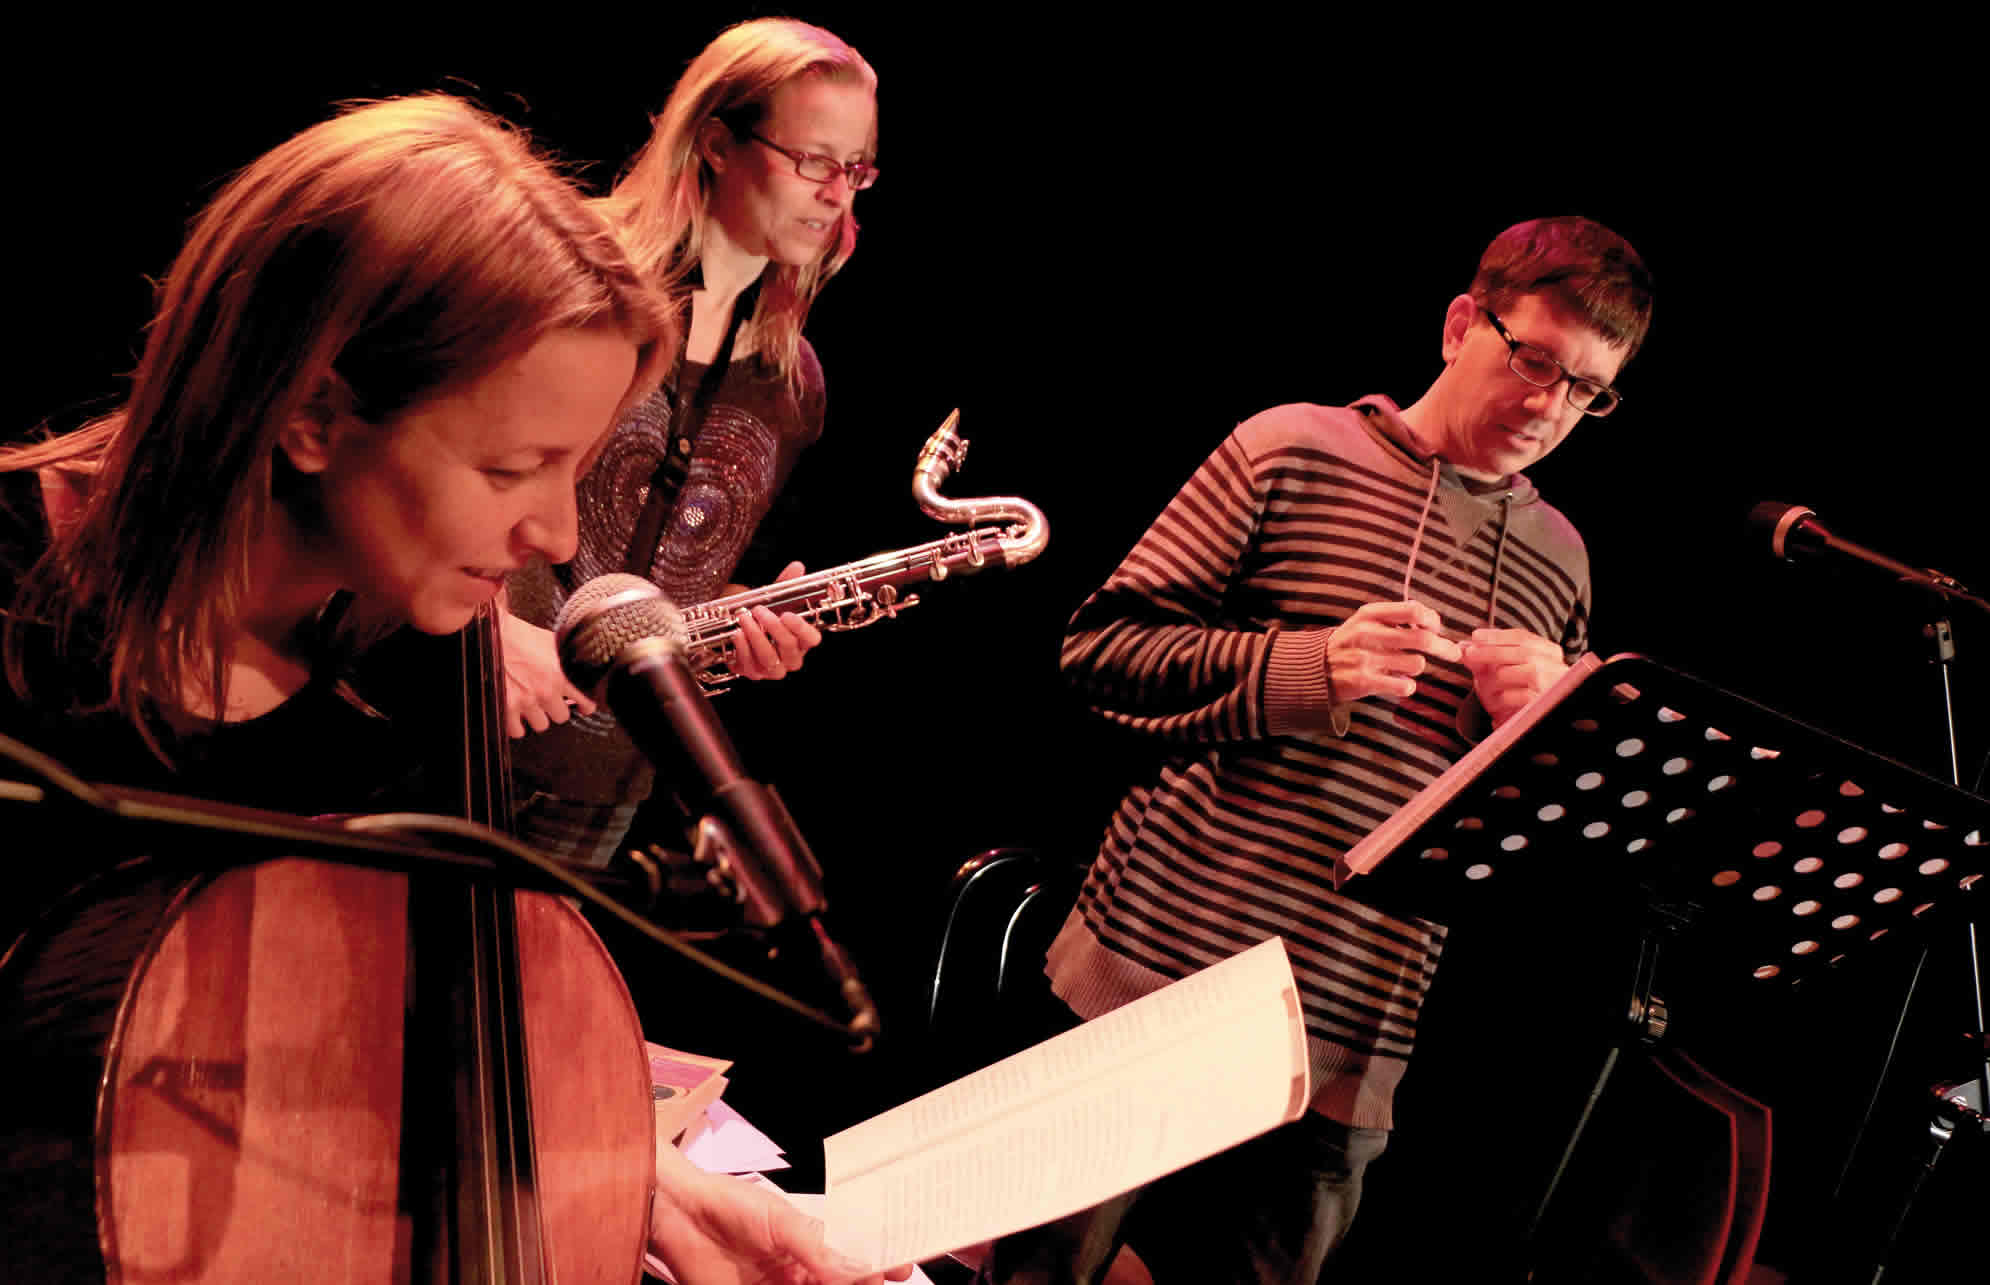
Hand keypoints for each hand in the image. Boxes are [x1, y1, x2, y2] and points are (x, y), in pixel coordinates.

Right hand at [497, 605, 595, 737]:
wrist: (491, 632)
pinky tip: (515, 713)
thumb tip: (581, 663)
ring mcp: (526, 700)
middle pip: (561, 717)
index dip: (584, 706)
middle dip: (554, 708)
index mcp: (561, 673)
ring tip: (529, 703)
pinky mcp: (506, 707)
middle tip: (547, 699)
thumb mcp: (551, 641)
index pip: (585, 703)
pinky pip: (517, 731)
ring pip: (541, 725)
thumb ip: (567, 657)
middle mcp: (546, 690)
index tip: (581, 707)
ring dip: (535, 716)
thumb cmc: (519, 634)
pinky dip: (516, 724)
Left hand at [648, 1144, 909, 1283]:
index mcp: (810, 1245)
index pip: (852, 1260)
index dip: (877, 1265)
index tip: (900, 1269)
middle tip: (876, 1282)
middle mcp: (799, 1273)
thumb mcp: (780, 1219)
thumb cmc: (730, 1204)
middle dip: (861, 1284)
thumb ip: (817, 1247)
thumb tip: (857, 1268)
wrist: (679, 1215)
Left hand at [732, 562, 822, 681]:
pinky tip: (737, 634)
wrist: (738, 628)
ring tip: (744, 619)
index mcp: (802, 641)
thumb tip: (797, 566)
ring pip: (769, 658)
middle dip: (773, 628)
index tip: (787, 614)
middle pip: (790, 648)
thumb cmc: (762, 617)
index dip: (801, 629)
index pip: (812, 639)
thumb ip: (786, 584)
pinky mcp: (753, 673)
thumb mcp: (774, 600)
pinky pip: (749, 666)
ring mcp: (772, 669)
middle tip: (759, 610)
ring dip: (756, 637)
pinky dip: (742, 649)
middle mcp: (790, 658)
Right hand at [1326, 600, 1464, 703]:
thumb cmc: (1350, 643)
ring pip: (1417, 664)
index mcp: (1370, 614)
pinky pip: (1404, 686)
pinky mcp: (1365, 682)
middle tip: (1453, 653)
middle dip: (1444, 648)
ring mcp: (1366, 659)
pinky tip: (1397, 683)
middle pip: (1423, 639)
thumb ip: (1397, 615)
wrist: (1315, 668)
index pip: (1414, 611)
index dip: (1432, 621)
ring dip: (1417, 667)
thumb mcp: (1366, 620)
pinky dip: (1407, 686)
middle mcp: (1368, 634)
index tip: (1435, 629)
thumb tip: (1433, 620)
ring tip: (1405, 668)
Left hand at [1461, 627, 1568, 728]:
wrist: (1523, 721)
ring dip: (1497, 678)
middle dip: (1492, 652)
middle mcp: (1555, 666)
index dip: (1497, 636)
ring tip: (1485, 686)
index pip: (1523, 637)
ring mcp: (1552, 685)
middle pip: (1524, 652)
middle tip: (1470, 654)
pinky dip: (1503, 697)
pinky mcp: (1544, 704)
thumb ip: (1482, 657)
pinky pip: (1520, 695)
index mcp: (1548, 652)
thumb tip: (1462, 646)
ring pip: (1527, 672)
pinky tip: (1496, 701)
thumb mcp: (1496, 670)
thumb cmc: (1513, 691)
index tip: (1476, 636)